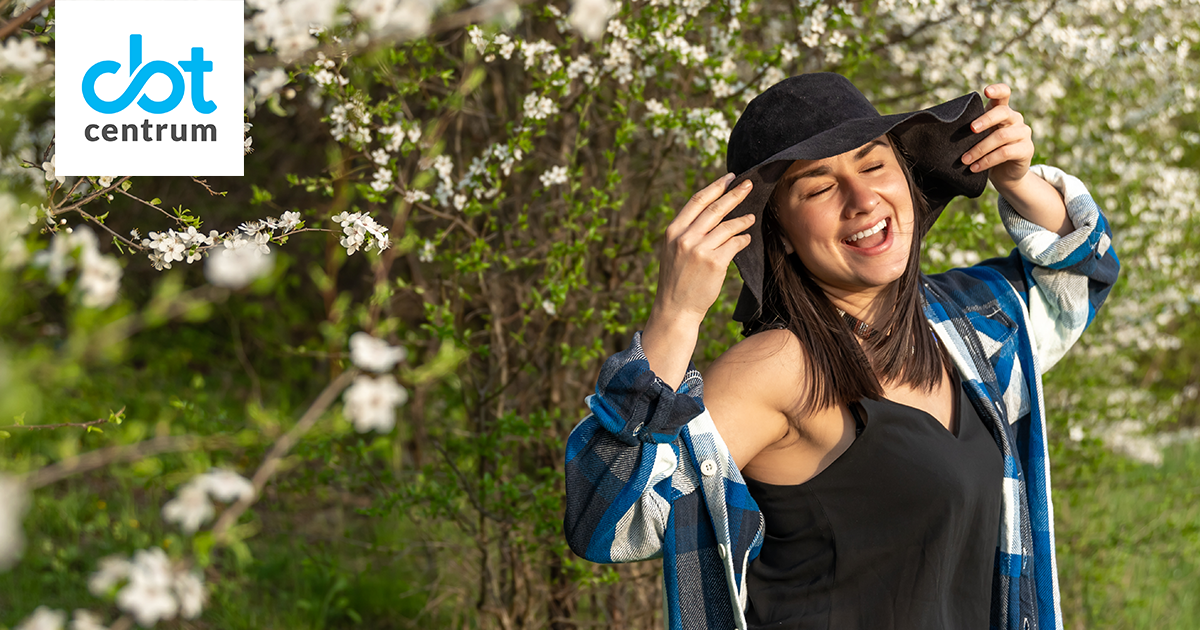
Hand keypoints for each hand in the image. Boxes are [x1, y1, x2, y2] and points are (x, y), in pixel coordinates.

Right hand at [652, 173, 755, 325]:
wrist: (675, 308)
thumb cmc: (677, 280)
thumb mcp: (673, 251)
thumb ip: (688, 232)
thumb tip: (711, 212)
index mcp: (673, 231)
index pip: (697, 201)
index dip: (715, 187)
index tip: (729, 178)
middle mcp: (685, 238)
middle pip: (715, 209)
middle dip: (734, 194)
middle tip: (749, 184)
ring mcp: (699, 250)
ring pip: (728, 226)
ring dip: (743, 220)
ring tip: (751, 217)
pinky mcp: (714, 263)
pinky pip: (735, 244)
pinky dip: (742, 239)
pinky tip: (746, 239)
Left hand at [959, 83, 1034, 195]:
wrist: (1005, 174)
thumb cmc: (988, 151)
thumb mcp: (979, 137)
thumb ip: (972, 129)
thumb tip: (945, 129)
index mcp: (1003, 111)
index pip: (1005, 94)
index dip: (997, 90)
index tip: (986, 91)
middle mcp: (1015, 118)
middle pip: (1002, 112)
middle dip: (985, 120)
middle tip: (971, 129)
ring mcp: (1023, 133)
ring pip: (1001, 136)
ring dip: (979, 149)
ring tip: (964, 160)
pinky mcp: (1026, 149)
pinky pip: (1004, 153)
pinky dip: (987, 161)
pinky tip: (974, 168)